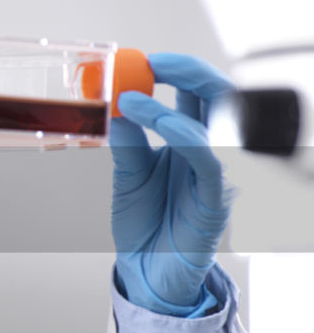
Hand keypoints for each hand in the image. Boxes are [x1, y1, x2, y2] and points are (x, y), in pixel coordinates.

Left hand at [110, 53, 234, 315]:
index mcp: (190, 142)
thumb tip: (114, 106)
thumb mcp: (128, 175)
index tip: (143, 58)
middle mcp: (211, 153)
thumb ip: (127, 143)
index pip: (197, 93)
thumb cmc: (145, 225)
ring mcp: (217, 175)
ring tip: (132, 99)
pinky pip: (211, 161)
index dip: (177, 70)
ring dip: (174, 104)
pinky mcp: (217, 200)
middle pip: (218, 98)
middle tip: (150, 62)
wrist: (146, 273)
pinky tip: (162, 125)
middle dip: (188, 72)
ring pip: (217, 125)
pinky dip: (187, 136)